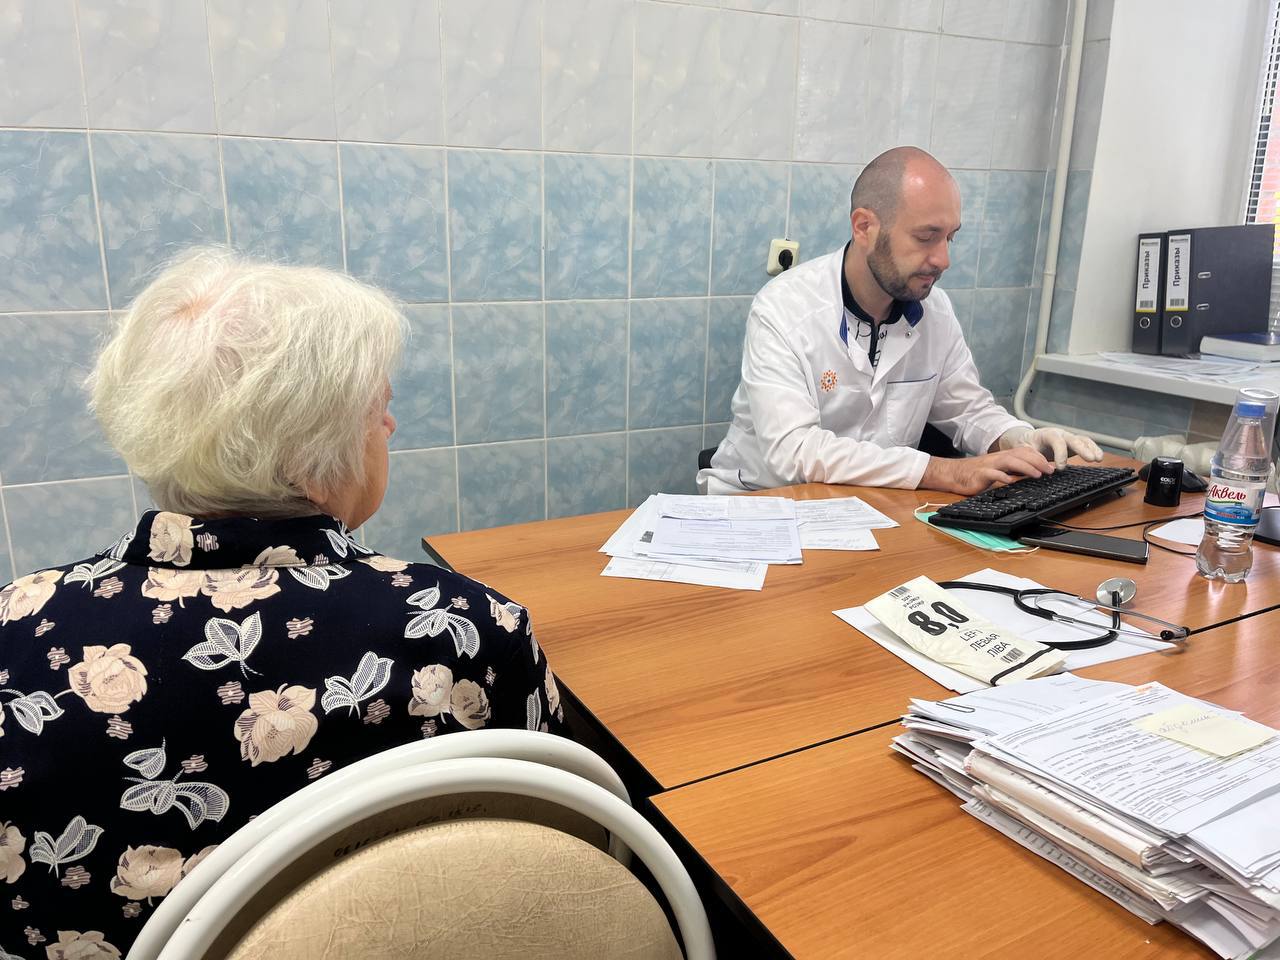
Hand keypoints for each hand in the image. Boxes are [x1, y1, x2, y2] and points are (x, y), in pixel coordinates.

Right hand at [920, 448, 1053, 495]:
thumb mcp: (998, 470)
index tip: (1051, 466)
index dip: (1039, 458)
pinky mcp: (980, 474)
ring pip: (1009, 462)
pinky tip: (1010, 481)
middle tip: (1050, 470)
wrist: (955, 474)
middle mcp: (998, 458)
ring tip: (1037, 475)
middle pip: (1020, 455)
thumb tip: (1032, 474)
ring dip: (1025, 467)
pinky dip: (1002, 477)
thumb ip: (1013, 471)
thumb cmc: (977, 474)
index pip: (1025, 452)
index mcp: (1003, 457)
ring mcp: (989, 465)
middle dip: (1037, 462)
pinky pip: (992, 474)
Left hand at [998, 426, 1102, 466]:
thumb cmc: (1027, 445)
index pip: (1056, 441)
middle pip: (1073, 439)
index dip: (1060, 453)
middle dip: (1082, 449)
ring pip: (1082, 440)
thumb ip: (1031, 456)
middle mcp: (1060, 434)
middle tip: (1090, 459)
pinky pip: (1086, 444)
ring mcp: (1069, 437)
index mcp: (1046, 434)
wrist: (1029, 439)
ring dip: (1091, 448)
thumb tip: (1040, 467)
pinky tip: (1099, 458)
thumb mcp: (1024, 450)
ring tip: (1098, 459)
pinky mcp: (1074, 443)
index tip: (1060, 468)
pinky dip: (1093, 449)